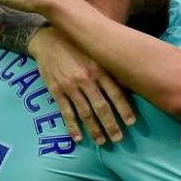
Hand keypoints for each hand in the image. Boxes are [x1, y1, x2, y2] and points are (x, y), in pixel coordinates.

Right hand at [29, 27, 135, 144]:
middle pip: (101, 107)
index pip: (116, 93)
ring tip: (102, 142)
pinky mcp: (56, 90)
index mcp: (99, 68)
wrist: (48, 39)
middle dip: (111, 125)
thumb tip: (129, 83)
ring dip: (94, 129)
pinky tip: (78, 138)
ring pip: (85, 112)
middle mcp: (86, 78)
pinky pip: (66, 112)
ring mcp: (70, 86)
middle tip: (119, 138)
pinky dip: (73, 126)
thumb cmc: (78, 46)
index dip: (124, 109)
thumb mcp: (96, 52)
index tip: (131, 122)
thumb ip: (110, 68)